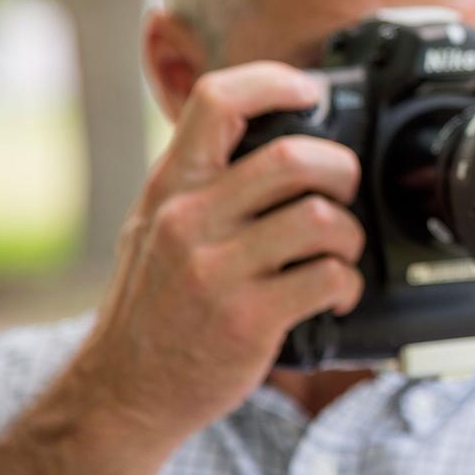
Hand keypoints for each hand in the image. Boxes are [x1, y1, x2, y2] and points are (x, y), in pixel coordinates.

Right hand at [73, 62, 364, 444]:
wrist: (124, 393)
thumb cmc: (155, 304)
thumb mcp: (158, 225)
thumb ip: (207, 183)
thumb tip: (284, 138)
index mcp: (171, 186)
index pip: (217, 101)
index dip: (274, 82)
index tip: (312, 92)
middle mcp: (188, 220)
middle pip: (293, 158)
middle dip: (340, 170)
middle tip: (343, 192)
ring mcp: (216, 270)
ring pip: (321, 219)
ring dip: (350, 234)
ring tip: (339, 252)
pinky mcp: (247, 318)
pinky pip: (329, 278)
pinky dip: (348, 285)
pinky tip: (336, 294)